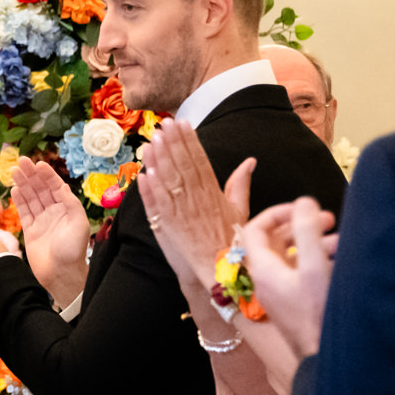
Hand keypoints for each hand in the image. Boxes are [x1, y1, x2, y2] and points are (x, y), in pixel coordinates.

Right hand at [11, 157, 89, 307]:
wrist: (61, 274)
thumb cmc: (73, 250)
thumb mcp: (79, 224)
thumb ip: (70, 203)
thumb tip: (61, 186)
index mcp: (67, 209)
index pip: (55, 187)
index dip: (46, 175)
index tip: (37, 164)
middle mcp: (54, 212)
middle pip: (41, 189)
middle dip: (31, 175)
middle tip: (20, 161)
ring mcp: (41, 221)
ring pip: (31, 198)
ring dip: (23, 184)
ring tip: (14, 171)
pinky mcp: (30, 230)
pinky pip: (24, 212)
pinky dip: (19, 200)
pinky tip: (15, 189)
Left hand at [136, 118, 251, 294]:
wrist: (219, 271)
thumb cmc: (230, 240)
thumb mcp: (240, 209)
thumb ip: (241, 183)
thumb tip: (250, 161)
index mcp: (214, 193)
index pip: (200, 161)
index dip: (190, 141)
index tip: (182, 123)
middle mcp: (197, 200)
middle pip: (183, 166)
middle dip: (173, 143)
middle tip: (164, 123)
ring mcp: (181, 213)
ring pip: (168, 181)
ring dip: (159, 160)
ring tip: (153, 139)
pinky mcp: (167, 226)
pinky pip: (156, 204)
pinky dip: (150, 189)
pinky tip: (144, 173)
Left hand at [240, 197, 337, 356]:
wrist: (322, 356)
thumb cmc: (317, 315)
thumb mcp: (314, 267)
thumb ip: (306, 232)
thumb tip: (302, 204)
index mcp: (260, 269)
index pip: (254, 229)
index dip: (276, 212)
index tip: (302, 207)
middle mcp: (262, 280)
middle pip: (273, 241)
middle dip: (300, 225)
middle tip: (329, 219)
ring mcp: (275, 292)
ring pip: (289, 257)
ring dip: (313, 243)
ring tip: (341, 241)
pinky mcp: (289, 302)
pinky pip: (297, 273)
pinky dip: (315, 261)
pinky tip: (338, 261)